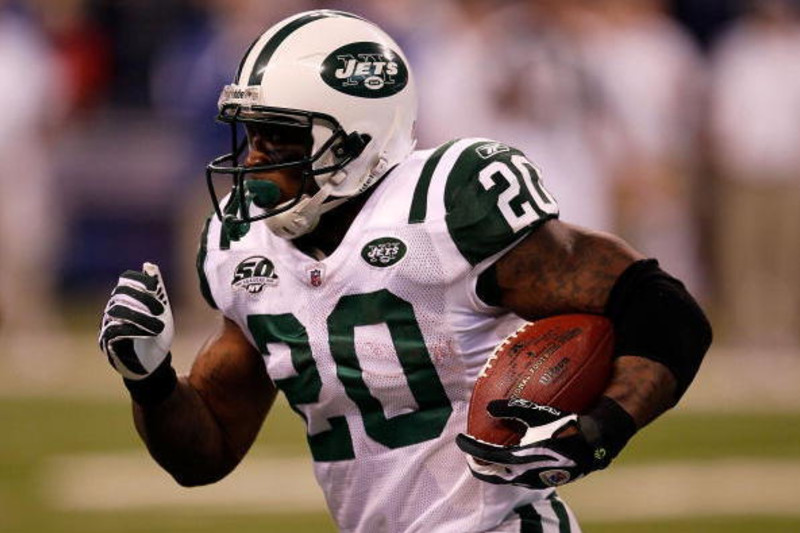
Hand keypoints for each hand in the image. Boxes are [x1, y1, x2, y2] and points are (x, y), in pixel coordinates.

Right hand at [99, 262, 173, 380]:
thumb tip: (149, 265)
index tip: (155, 288)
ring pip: (117, 313)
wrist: (154, 363)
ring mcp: (108, 326)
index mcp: (126, 300)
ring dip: (141, 318)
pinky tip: (149, 334)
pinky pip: (113, 331)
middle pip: (121, 296)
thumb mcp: (161, 311)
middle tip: (162, 311)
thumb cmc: (156, 334)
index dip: (138, 281)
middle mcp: (113, 310)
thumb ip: (156, 290)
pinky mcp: (107, 343)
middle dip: (143, 301)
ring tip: (159, 327)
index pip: (125, 282)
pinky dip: (132, 330)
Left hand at [456, 398, 621, 488]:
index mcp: (520, 458)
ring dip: (493, 469)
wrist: (595, 444)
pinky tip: (510, 459)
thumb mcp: (538, 413)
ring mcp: (535, 480)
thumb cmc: (566, 424)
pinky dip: (508, 470)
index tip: (460, 439)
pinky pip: (519, 478)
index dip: (470, 447)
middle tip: (470, 455)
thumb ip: (511, 409)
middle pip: (492, 474)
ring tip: (486, 457)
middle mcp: (524, 474)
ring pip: (505, 478)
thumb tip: (489, 407)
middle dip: (478, 465)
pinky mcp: (544, 481)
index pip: (486, 455)